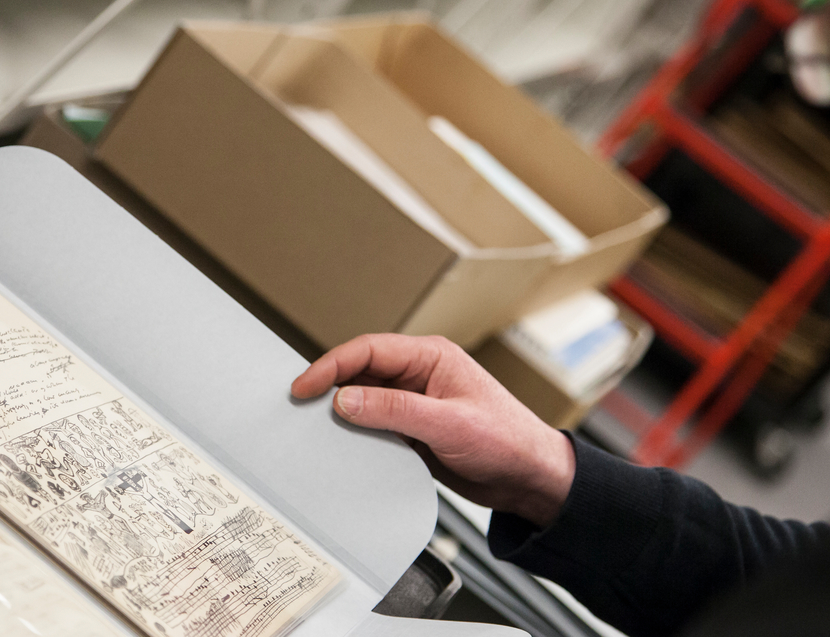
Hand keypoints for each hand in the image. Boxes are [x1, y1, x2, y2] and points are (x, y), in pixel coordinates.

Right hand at [292, 334, 574, 526]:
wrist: (530, 478)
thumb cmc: (507, 440)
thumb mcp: (448, 424)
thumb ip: (395, 410)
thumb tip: (345, 400)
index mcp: (430, 357)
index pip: (368, 350)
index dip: (331, 366)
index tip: (304, 388)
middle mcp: (419, 375)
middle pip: (360, 372)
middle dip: (329, 388)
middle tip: (299, 410)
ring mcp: (415, 403)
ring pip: (364, 400)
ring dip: (342, 414)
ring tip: (315, 430)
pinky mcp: (413, 430)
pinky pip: (375, 426)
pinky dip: (357, 435)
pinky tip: (344, 448)